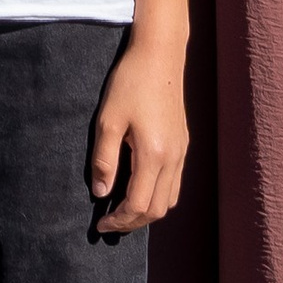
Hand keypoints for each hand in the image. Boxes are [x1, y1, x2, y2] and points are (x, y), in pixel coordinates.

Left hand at [89, 31, 189, 234]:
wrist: (159, 57)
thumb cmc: (129, 84)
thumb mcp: (108, 121)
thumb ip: (104, 160)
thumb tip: (101, 193)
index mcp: (154, 154)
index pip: (139, 205)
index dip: (119, 221)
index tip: (100, 225)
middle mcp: (173, 158)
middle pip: (158, 209)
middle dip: (133, 223)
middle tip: (109, 224)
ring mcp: (181, 152)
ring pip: (170, 199)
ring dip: (147, 211)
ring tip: (122, 211)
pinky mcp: (183, 144)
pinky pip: (175, 183)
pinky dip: (158, 196)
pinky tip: (139, 188)